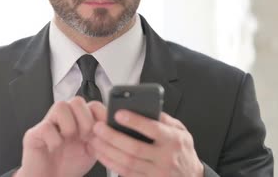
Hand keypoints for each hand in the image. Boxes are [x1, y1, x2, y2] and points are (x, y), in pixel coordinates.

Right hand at [16, 97, 97, 176]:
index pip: (93, 104)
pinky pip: (46, 127)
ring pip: (61, 106)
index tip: (102, 130)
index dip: (100, 115)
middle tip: (84, 138)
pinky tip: (55, 148)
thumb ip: (101, 136)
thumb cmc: (69, 165)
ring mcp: (49, 123)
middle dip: (85, 121)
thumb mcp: (92, 150)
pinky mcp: (34, 133)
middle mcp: (65, 117)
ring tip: (67, 141)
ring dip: (69, 126)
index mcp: (80, 119)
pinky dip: (54, 140)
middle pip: (77, 101)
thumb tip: (112, 127)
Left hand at [88, 105, 203, 176]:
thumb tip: (145, 107)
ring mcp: (157, 173)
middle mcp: (165, 158)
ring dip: (108, 151)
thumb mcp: (181, 131)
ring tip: (95, 140)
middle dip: (113, 137)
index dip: (134, 122)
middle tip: (98, 127)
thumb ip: (164, 119)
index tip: (118, 114)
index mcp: (173, 140)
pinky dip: (112, 164)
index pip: (153, 129)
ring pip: (127, 163)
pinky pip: (126, 174)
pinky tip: (103, 155)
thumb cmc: (183, 151)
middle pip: (134, 148)